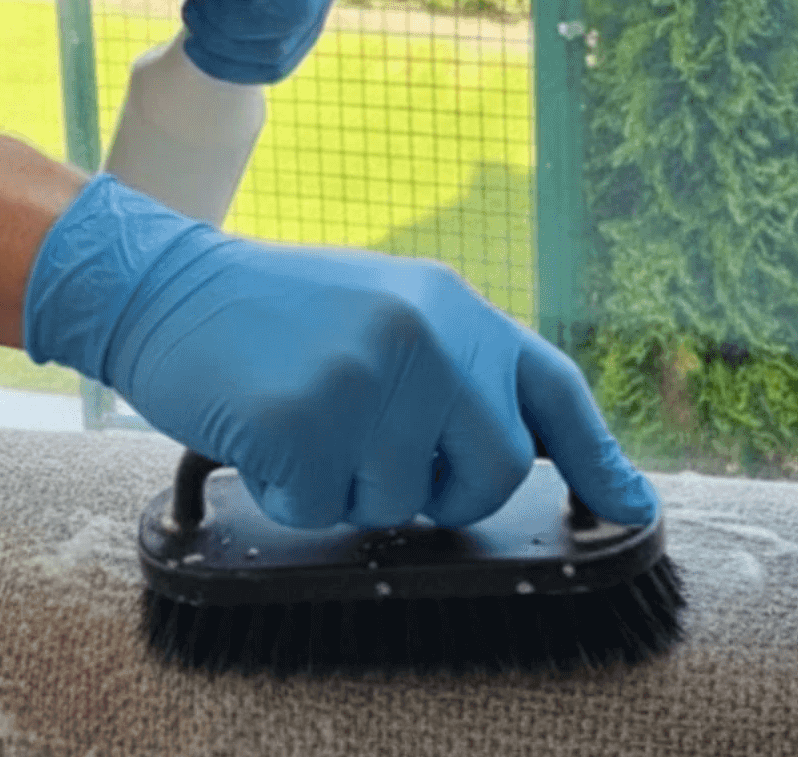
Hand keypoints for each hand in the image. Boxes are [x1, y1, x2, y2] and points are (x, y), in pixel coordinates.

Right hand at [24, 174, 657, 532]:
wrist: (165, 285)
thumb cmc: (272, 310)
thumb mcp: (380, 307)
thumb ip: (450, 364)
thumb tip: (519, 445)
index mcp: (450, 303)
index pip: (550, 385)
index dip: (597, 454)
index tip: (632, 508)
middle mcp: (424, 334)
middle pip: (492, 471)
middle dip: (441, 489)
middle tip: (370, 447)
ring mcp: (367, 378)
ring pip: (400, 504)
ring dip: (347, 486)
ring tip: (302, 414)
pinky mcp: (305, 421)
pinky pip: (323, 511)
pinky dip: (290, 493)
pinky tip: (264, 431)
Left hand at [134, 0, 342, 83]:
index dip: (257, 5)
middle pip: (289, 27)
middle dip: (230, 23)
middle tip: (195, 1)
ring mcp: (311, 15)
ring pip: (276, 57)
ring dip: (221, 43)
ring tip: (194, 12)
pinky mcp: (292, 41)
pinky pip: (266, 71)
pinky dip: (224, 63)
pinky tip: (198, 44)